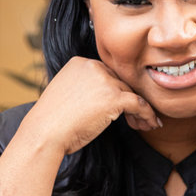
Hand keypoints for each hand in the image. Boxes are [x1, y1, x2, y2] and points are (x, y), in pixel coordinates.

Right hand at [23, 56, 160, 156]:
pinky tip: (151, 123)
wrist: (45, 132)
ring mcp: (105, 81)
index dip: (116, 92)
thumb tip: (100, 103)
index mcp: (80, 63)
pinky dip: (147, 114)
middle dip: (130, 102)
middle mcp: (94, 67)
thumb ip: (84, 90)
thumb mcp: (66, 96)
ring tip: (146, 124)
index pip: (106, 75)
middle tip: (137, 119)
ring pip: (131, 93)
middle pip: (120, 83)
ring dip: (140, 110)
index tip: (122, 107)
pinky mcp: (114, 97)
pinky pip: (139, 104)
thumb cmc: (51, 122)